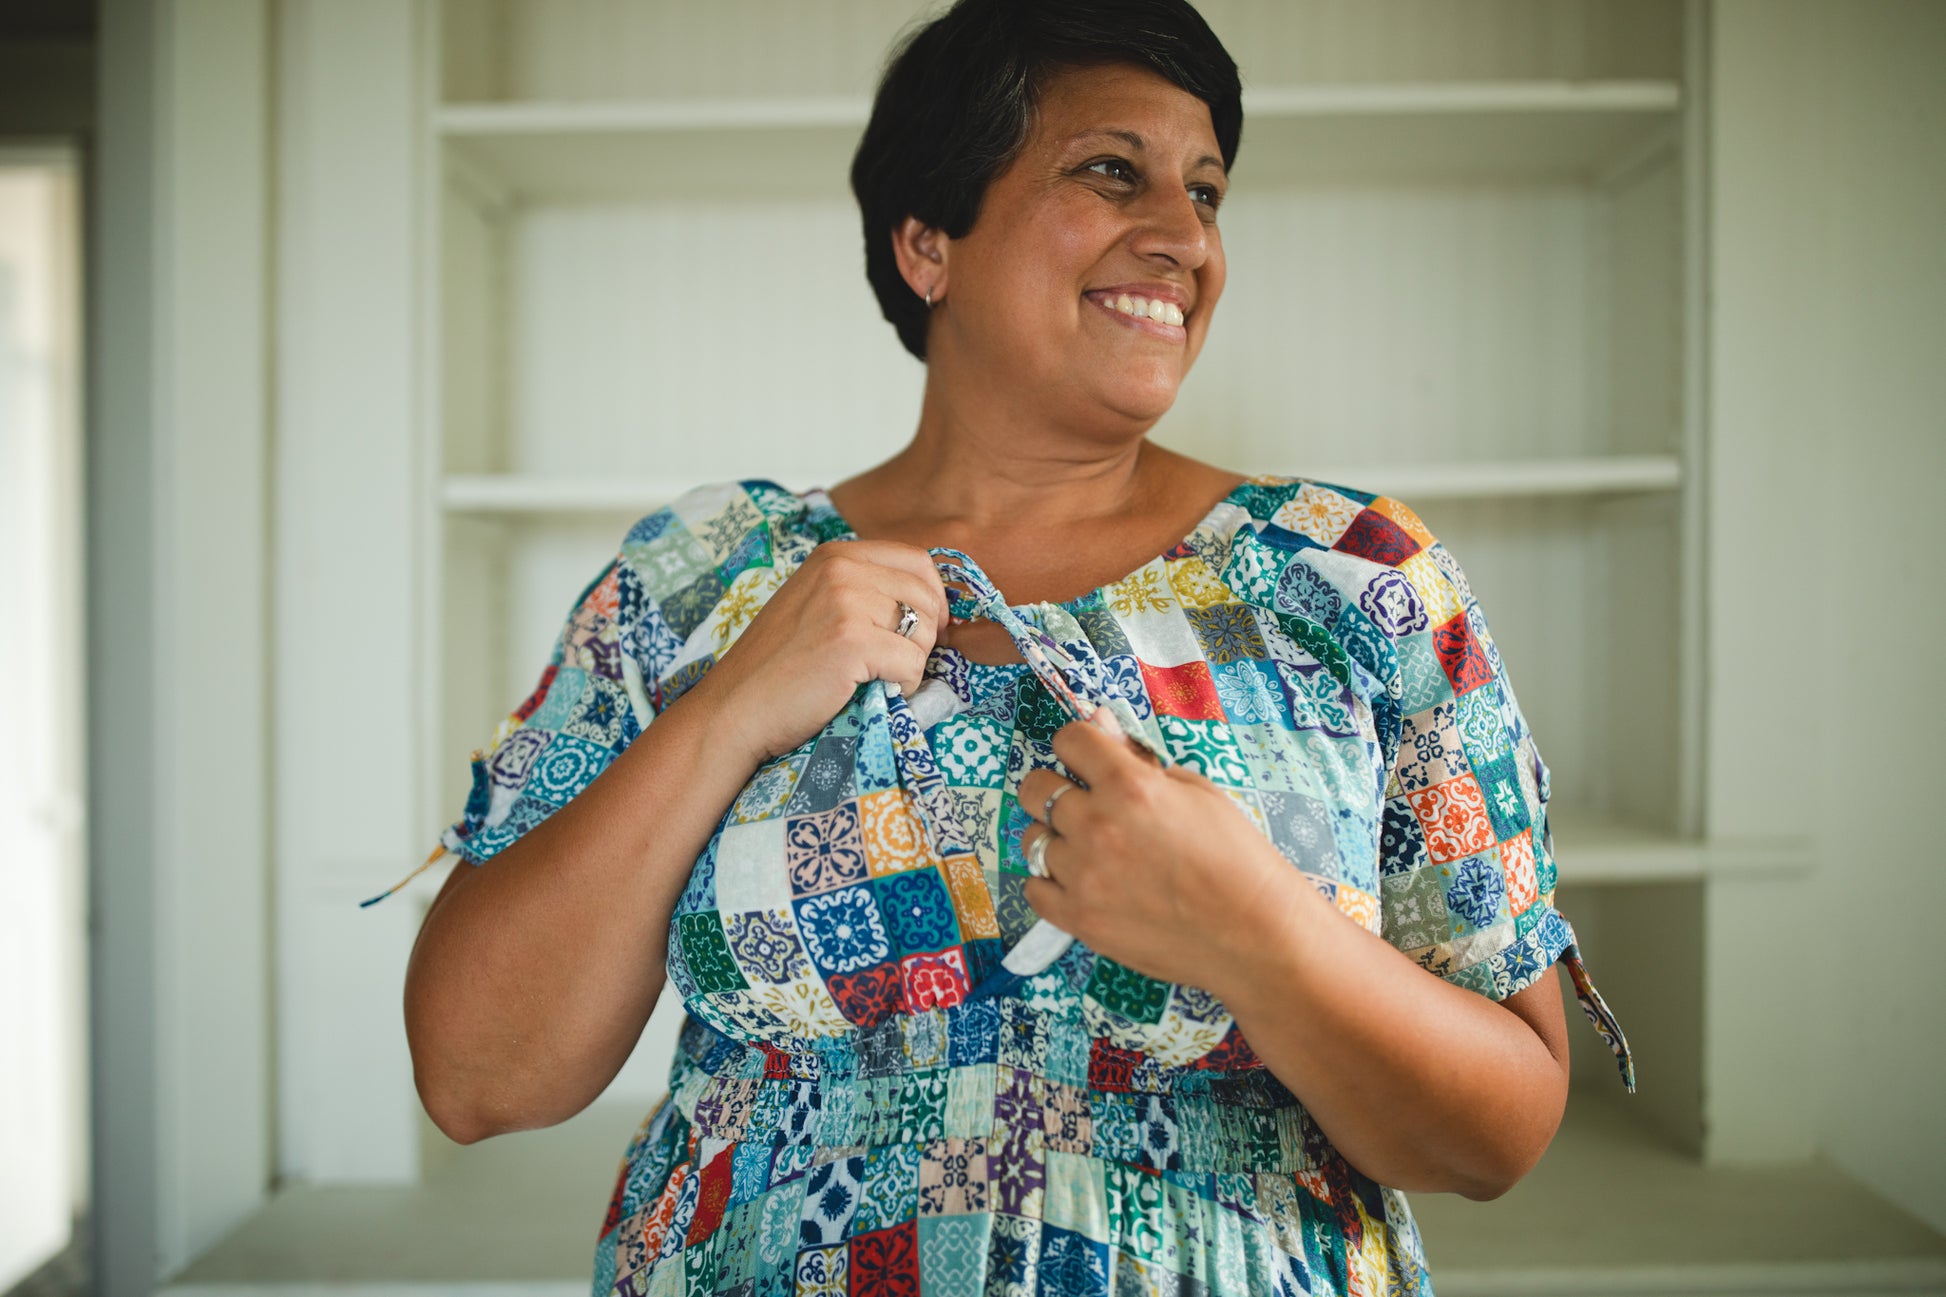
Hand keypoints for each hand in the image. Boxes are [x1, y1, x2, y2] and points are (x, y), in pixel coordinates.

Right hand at [686, 540, 949, 765]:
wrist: (734, 709)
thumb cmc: (777, 667)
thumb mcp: (816, 604)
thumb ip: (862, 590)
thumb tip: (932, 602)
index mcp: (834, 556)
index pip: (917, 561)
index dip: (933, 598)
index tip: (922, 630)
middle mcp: (841, 569)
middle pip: (927, 595)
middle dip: (927, 635)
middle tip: (900, 663)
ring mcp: (845, 603)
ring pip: (924, 632)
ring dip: (912, 664)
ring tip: (876, 678)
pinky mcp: (851, 642)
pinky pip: (912, 664)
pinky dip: (904, 686)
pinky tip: (872, 692)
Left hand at [1017, 708, 1306, 994]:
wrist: (1254, 933)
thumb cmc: (1237, 857)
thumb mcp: (1197, 792)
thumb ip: (1139, 758)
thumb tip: (1100, 722)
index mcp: (1130, 786)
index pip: (1069, 739)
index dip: (1080, 745)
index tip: (1089, 759)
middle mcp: (1098, 826)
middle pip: (1035, 788)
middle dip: (1055, 787)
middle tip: (1083, 804)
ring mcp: (1084, 876)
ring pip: (1032, 839)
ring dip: (1055, 838)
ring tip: (1089, 849)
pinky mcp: (1080, 919)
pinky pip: (1033, 889)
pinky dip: (1050, 882)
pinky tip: (1080, 881)